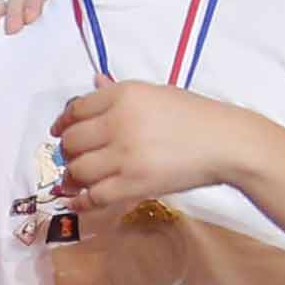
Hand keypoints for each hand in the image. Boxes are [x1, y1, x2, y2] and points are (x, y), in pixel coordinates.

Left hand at [47, 76, 268, 217]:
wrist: (225, 142)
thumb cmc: (194, 115)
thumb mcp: (155, 93)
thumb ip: (119, 92)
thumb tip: (94, 83)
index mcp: (123, 95)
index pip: (76, 110)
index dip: (63, 123)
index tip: (59, 132)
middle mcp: (119, 122)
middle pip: (72, 141)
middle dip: (68, 151)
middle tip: (74, 157)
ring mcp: (125, 155)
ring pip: (78, 170)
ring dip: (74, 176)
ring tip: (79, 178)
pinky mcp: (134, 185)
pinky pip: (93, 196)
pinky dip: (81, 200)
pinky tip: (78, 200)